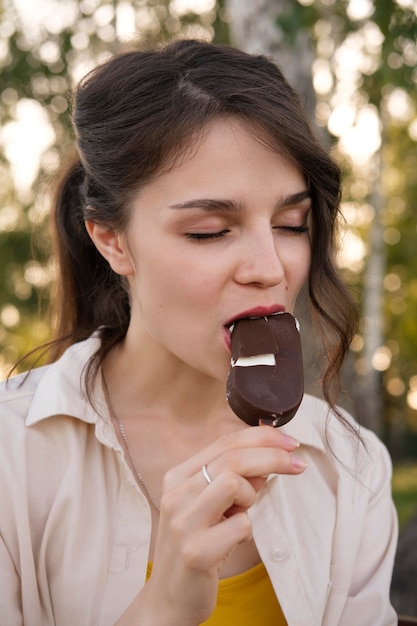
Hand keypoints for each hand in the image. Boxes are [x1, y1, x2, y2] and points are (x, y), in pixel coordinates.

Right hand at [120, 426, 305, 625]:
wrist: (169, 599)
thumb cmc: (195, 546)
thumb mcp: (209, 507)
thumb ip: (232, 480)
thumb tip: (268, 460)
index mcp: (178, 477)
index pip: (224, 442)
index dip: (261, 437)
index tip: (289, 443)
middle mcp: (176, 495)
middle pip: (232, 458)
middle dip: (272, 456)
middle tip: (297, 464)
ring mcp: (183, 522)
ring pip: (232, 483)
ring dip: (250, 496)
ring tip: (241, 513)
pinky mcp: (196, 552)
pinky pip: (241, 526)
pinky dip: (246, 530)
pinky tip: (232, 541)